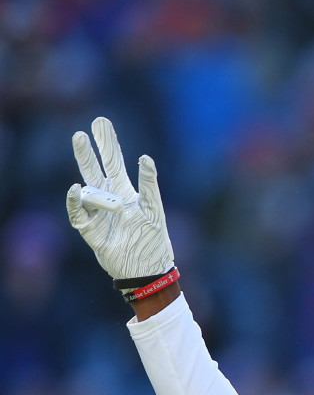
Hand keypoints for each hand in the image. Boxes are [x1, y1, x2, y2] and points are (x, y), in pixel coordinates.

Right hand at [66, 117, 173, 282]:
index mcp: (126, 193)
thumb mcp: (154, 210)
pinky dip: (76, 202)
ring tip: (102, 181)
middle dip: (88, 152)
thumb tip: (146, 157)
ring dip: (90, 181)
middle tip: (81, 132)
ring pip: (86, 191)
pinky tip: (76, 189)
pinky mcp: (91, 231)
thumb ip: (150, 185)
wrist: (148, 271)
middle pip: (95, 171)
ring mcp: (98, 214)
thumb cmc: (154, 241)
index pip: (114, 163)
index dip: (107, 144)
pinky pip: (78, 214)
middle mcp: (110, 200)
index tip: (100, 123)